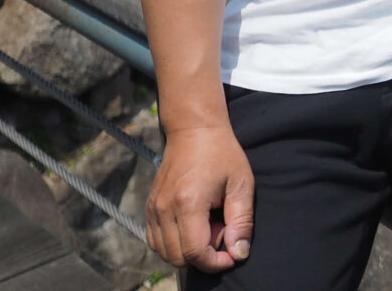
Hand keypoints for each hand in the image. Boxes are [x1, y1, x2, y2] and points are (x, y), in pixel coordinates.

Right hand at [147, 125, 253, 272]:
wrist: (194, 129)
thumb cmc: (222, 154)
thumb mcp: (242, 184)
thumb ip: (241, 221)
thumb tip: (239, 253)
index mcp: (188, 203)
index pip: (194, 252)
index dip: (215, 262)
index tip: (233, 254)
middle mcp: (165, 208)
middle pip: (178, 257)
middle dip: (203, 256)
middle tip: (223, 233)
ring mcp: (154, 208)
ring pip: (164, 252)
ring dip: (188, 251)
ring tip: (209, 227)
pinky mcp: (150, 206)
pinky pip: (155, 240)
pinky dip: (174, 243)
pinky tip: (193, 227)